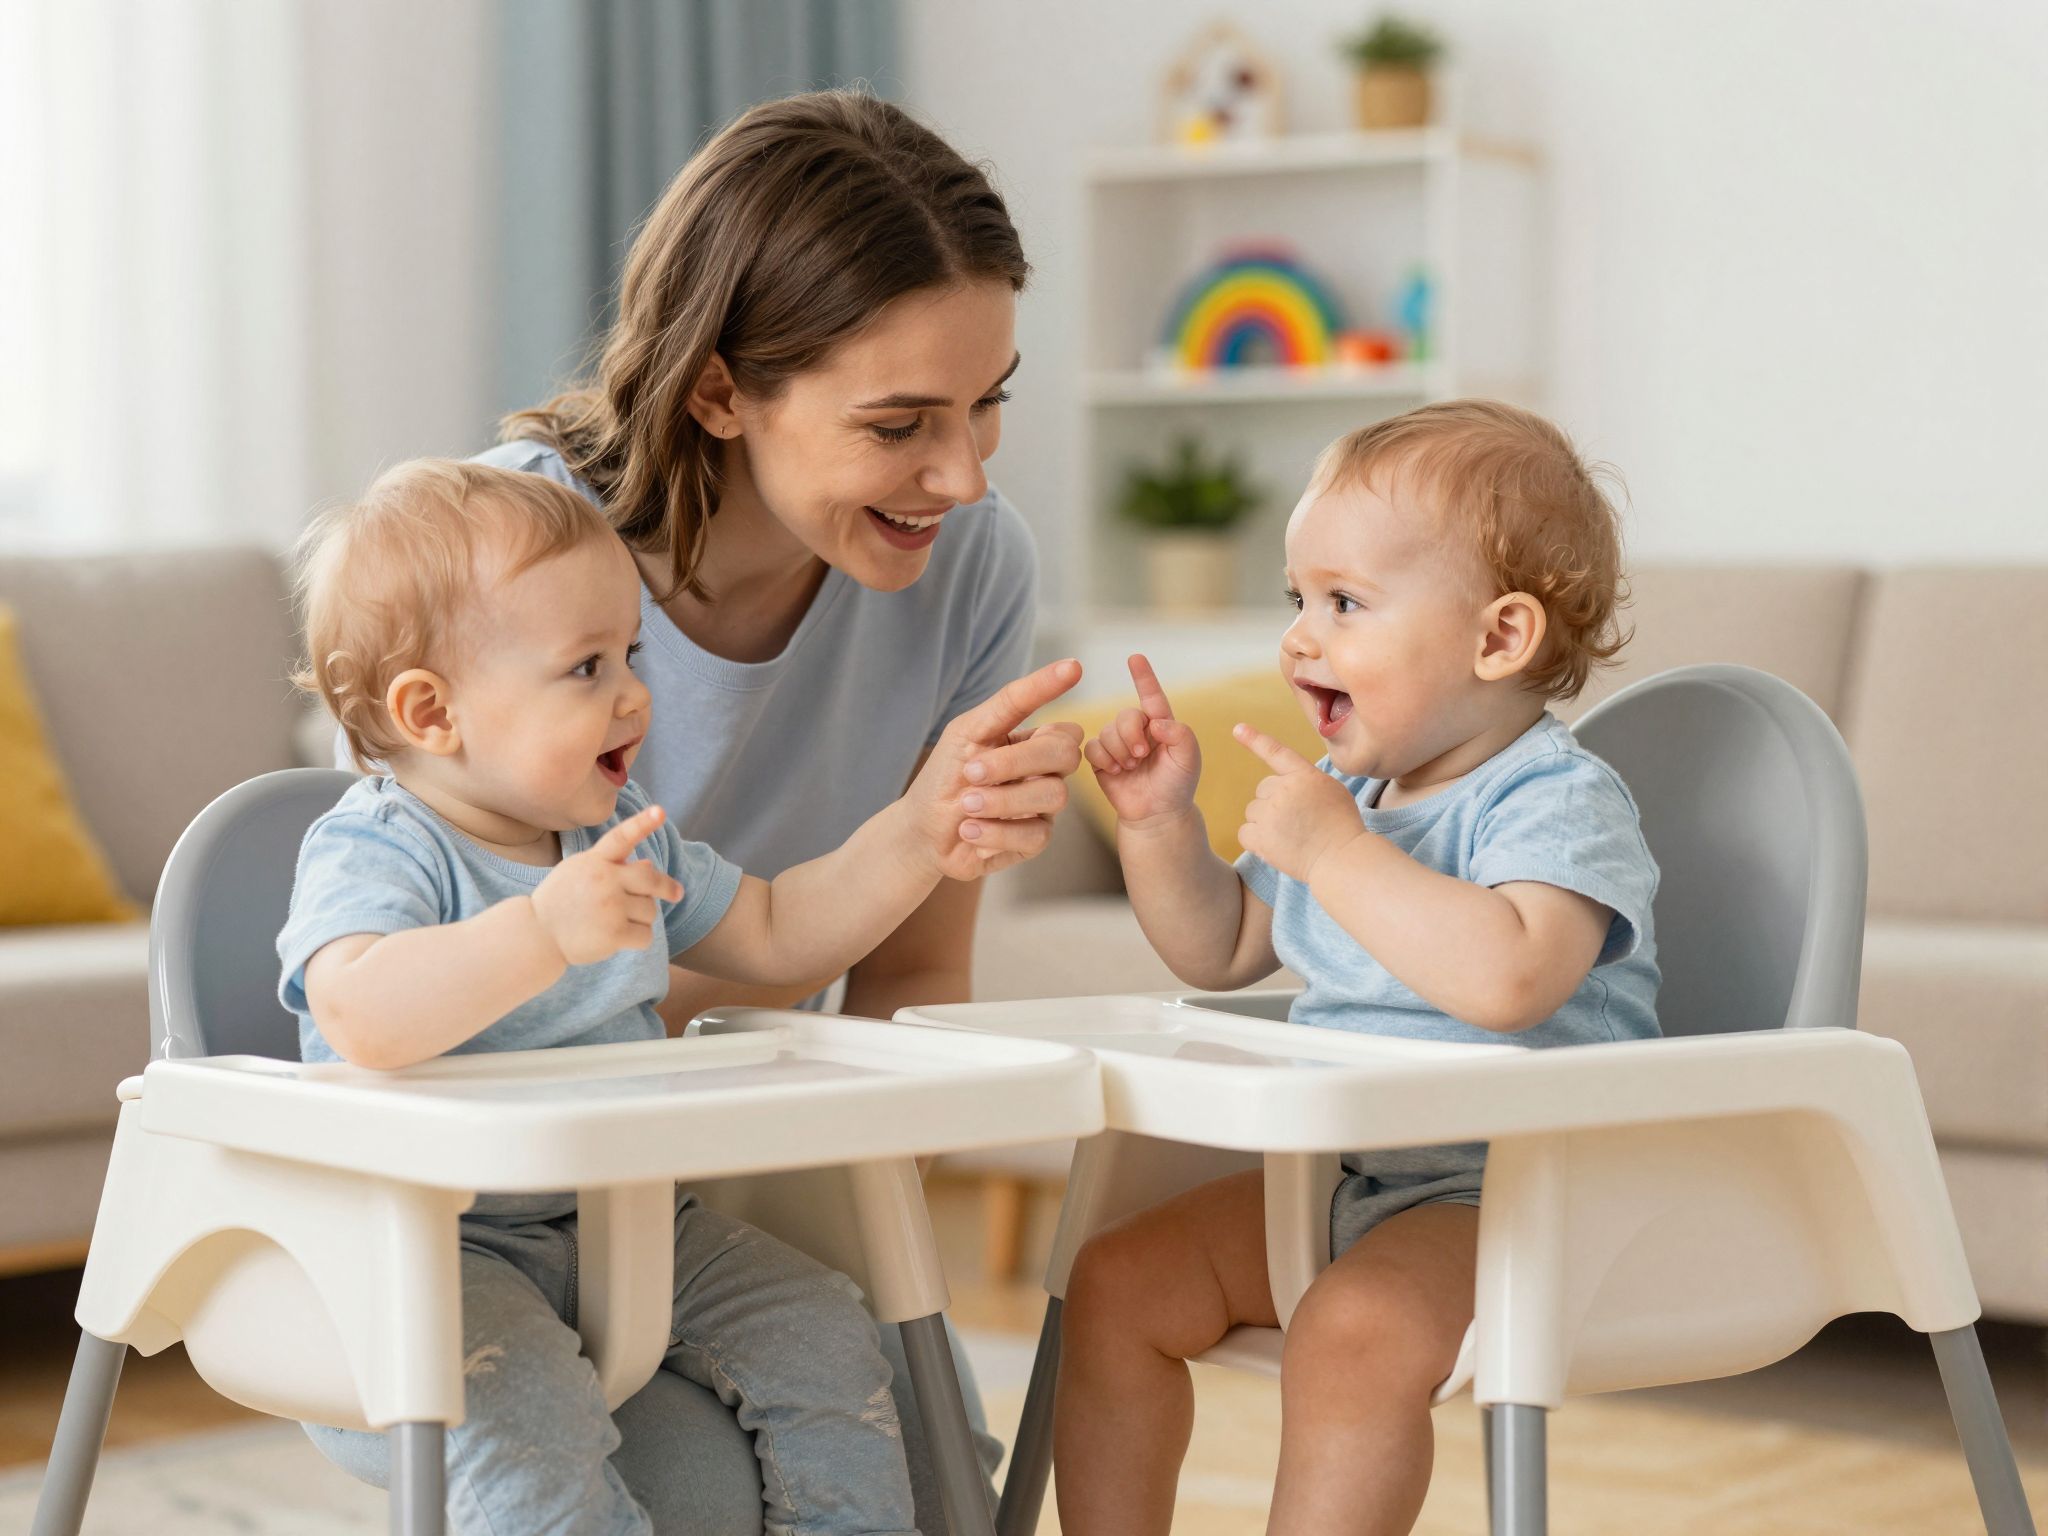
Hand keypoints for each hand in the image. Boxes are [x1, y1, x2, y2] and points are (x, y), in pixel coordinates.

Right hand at [531, 804, 684, 965]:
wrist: (537, 935)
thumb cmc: (562, 901)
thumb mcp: (579, 873)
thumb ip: (612, 866)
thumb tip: (648, 866)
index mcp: (594, 861)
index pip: (621, 838)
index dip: (642, 824)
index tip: (660, 812)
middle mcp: (603, 880)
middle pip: (650, 880)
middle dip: (667, 887)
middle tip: (677, 893)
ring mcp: (609, 907)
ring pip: (649, 910)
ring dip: (640, 918)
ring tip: (615, 922)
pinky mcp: (614, 934)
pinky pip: (645, 935)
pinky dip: (638, 939)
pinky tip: (619, 939)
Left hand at [906, 658, 1085, 879]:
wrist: (922, 829)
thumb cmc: (945, 775)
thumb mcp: (969, 730)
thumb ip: (1014, 700)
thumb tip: (1071, 666)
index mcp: (1032, 743)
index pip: (1063, 727)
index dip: (1058, 702)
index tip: (1073, 668)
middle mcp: (1045, 774)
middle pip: (1065, 756)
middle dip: (1015, 762)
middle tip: (972, 772)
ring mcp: (1043, 808)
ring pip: (1054, 796)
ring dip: (1000, 800)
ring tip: (965, 806)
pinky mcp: (1034, 842)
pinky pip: (1036, 835)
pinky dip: (995, 831)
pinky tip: (968, 830)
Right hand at [1083, 654, 1201, 827]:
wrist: (1157, 814)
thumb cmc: (1177, 785)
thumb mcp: (1189, 759)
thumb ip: (1180, 735)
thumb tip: (1154, 722)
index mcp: (1161, 723)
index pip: (1152, 696)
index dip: (1143, 676)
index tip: (1135, 658)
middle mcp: (1138, 729)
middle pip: (1125, 716)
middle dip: (1131, 735)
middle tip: (1141, 756)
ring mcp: (1118, 743)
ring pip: (1107, 732)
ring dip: (1120, 752)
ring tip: (1131, 768)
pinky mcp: (1101, 758)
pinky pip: (1093, 747)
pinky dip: (1104, 759)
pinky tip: (1116, 772)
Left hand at [1234, 724, 1367, 884]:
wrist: (1342, 858)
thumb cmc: (1342, 827)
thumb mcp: (1332, 790)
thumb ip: (1306, 781)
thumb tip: (1286, 783)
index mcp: (1304, 776)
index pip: (1276, 753)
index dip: (1255, 739)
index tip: (1237, 728)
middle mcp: (1284, 789)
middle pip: (1263, 790)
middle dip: (1274, 803)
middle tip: (1297, 822)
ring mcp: (1271, 813)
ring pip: (1253, 811)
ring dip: (1266, 823)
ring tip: (1291, 836)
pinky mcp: (1261, 836)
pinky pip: (1245, 832)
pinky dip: (1256, 841)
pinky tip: (1277, 847)